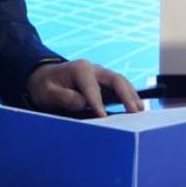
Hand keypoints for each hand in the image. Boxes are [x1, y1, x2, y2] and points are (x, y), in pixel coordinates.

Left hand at [25, 59, 141, 117]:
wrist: (45, 78)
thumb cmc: (46, 86)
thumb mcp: (48, 93)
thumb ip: (64, 97)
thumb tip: (83, 103)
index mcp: (79, 69)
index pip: (92, 86)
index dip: (98, 102)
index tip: (104, 118)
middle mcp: (93, 69)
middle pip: (114, 79)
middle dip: (125, 94)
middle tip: (134, 111)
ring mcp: (100, 75)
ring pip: (121, 82)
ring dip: (131, 95)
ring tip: (140, 110)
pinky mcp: (104, 83)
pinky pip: (119, 88)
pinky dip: (129, 96)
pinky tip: (136, 107)